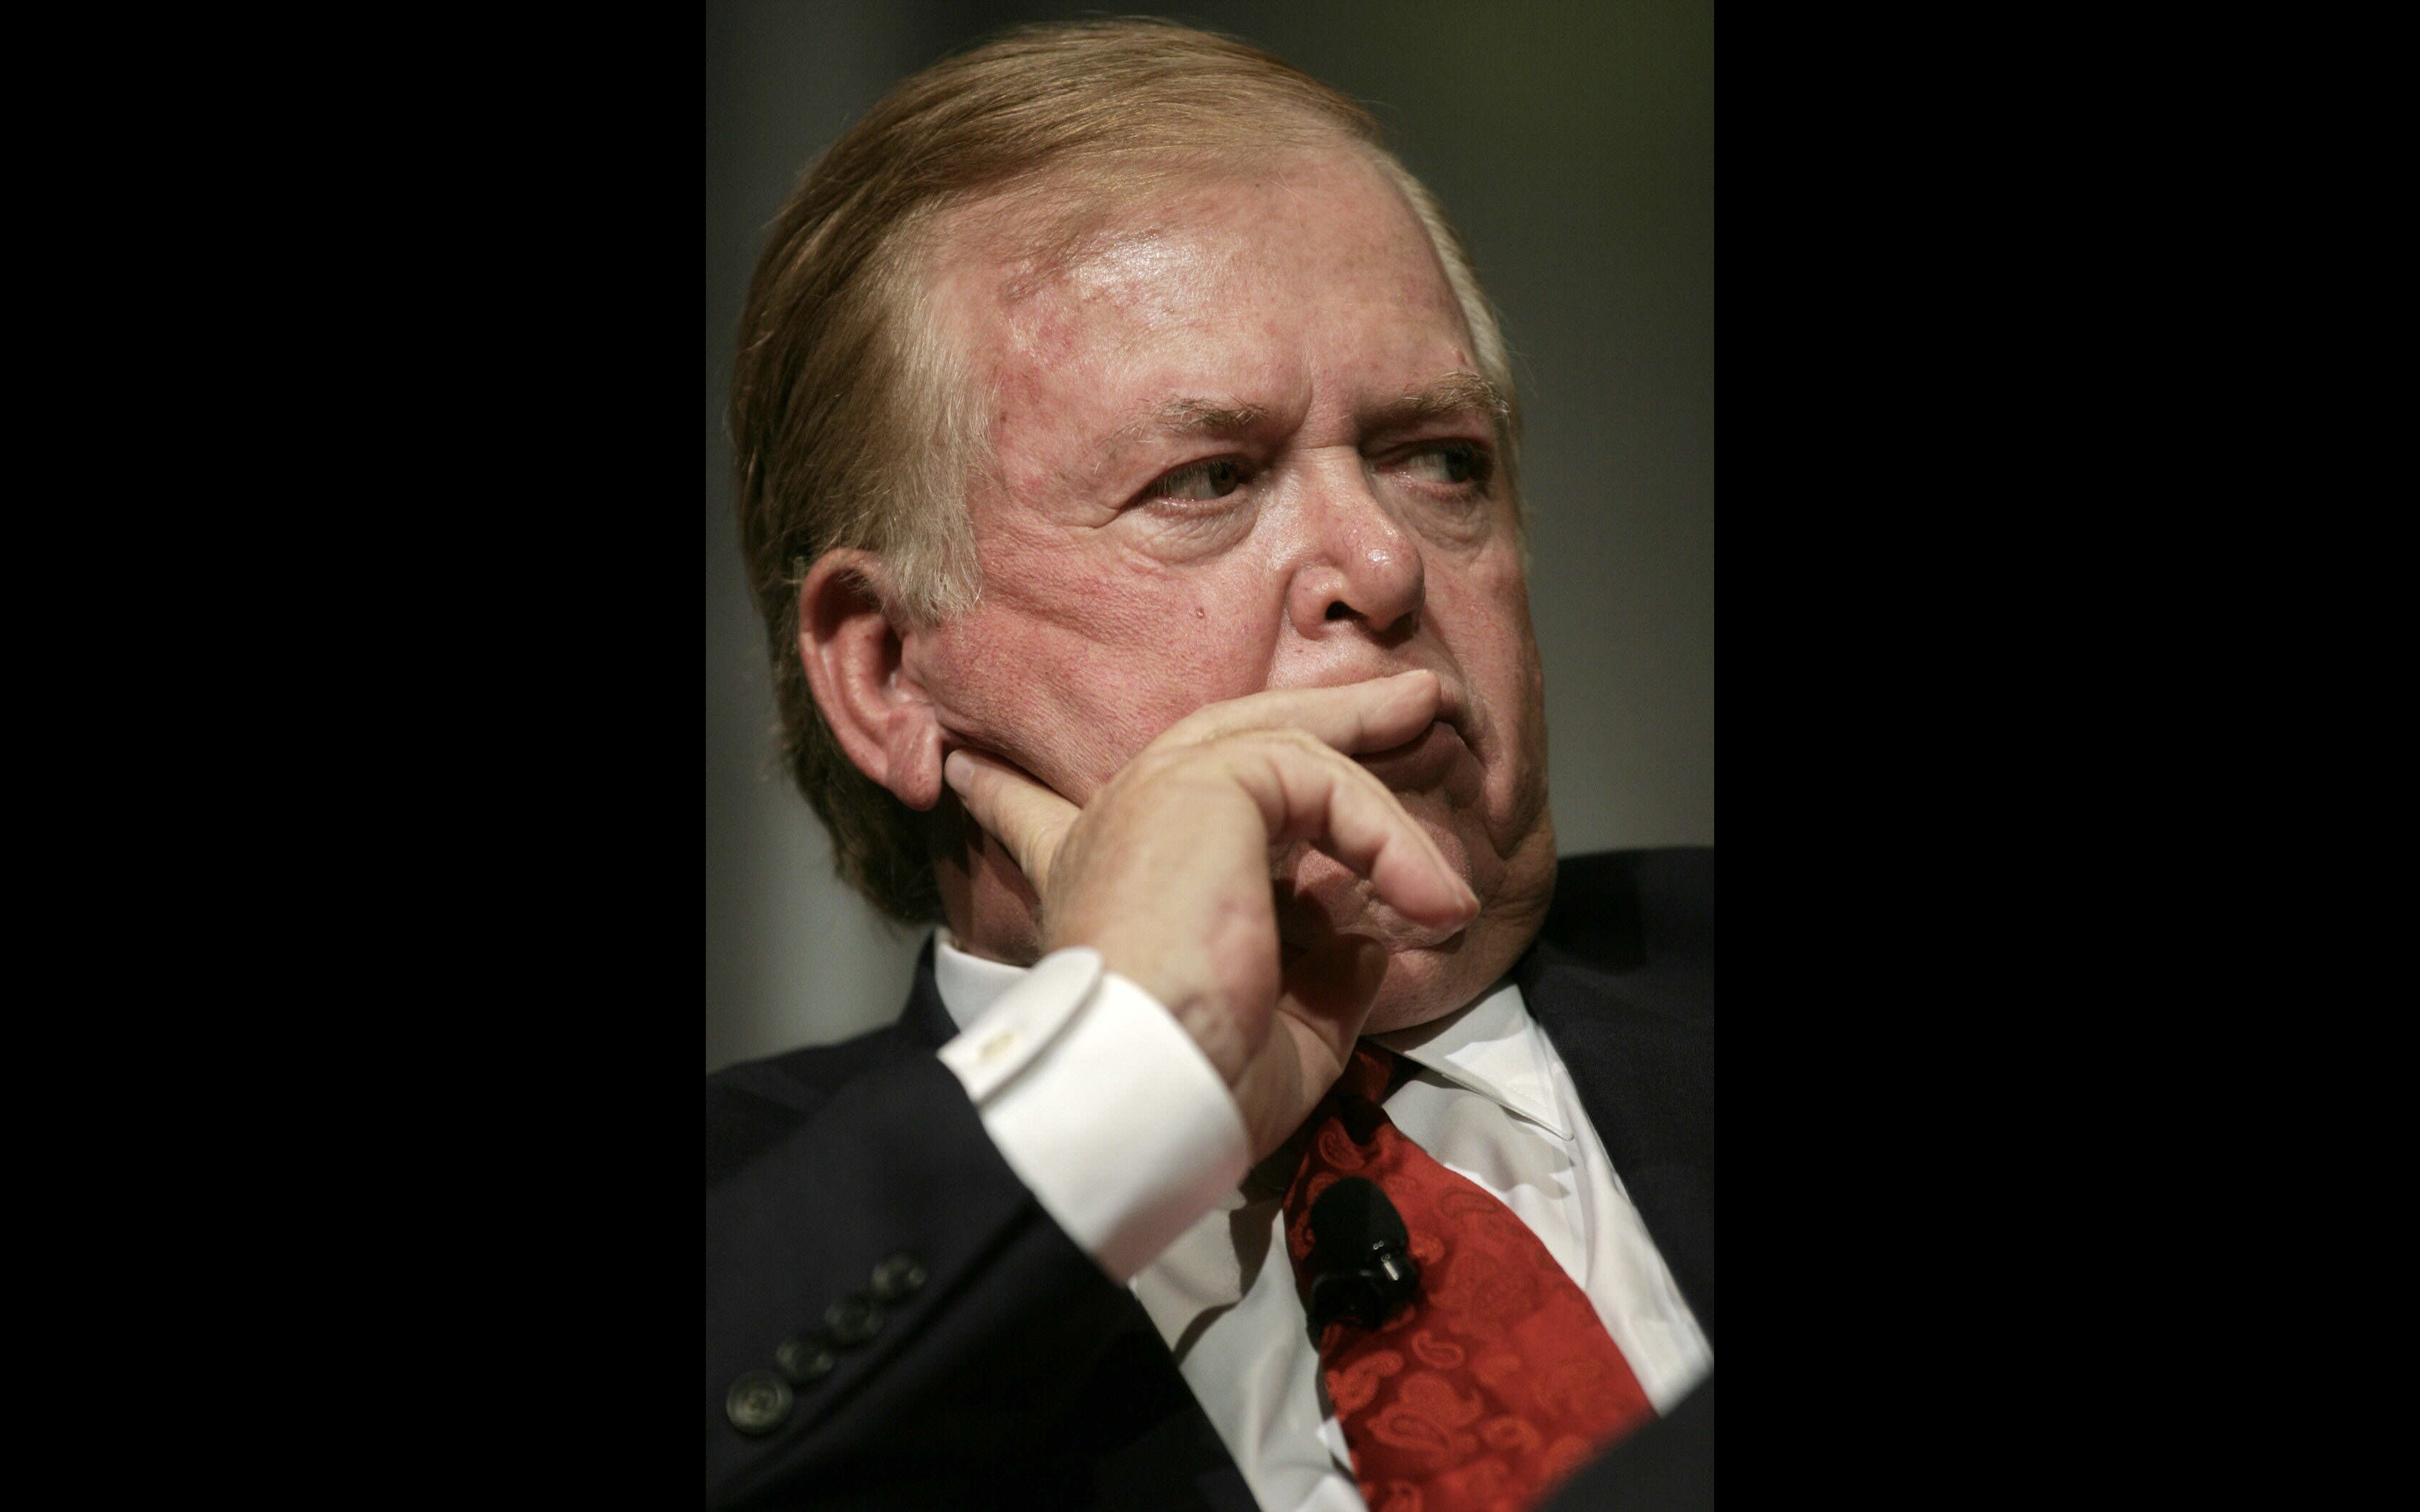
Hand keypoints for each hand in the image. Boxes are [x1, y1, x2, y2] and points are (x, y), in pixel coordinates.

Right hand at [942, 671, 1479, 1159]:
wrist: (1147, 1082)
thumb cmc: (1192, 1081)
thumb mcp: (1278, 1037)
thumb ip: (1323, 983)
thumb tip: (1368, 941)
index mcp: (1109, 888)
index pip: (1046, 824)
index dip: (1011, 799)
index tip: (968, 775)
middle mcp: (1118, 827)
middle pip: (1230, 739)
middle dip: (1331, 719)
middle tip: (1410, 700)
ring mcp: (1158, 792)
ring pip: (1293, 749)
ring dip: (1387, 797)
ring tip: (1453, 848)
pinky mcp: (1204, 784)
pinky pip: (1321, 781)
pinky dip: (1387, 837)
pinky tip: (1430, 900)